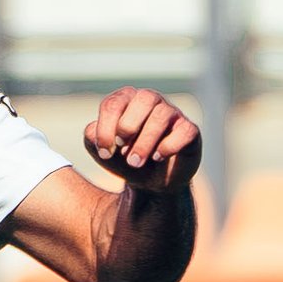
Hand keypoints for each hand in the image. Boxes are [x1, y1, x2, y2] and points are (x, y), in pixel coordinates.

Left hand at [84, 87, 200, 191]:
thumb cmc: (125, 159)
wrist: (150, 183)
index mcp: (128, 100)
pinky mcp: (189, 131)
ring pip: (162, 115)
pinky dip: (168, 146)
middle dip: (128, 127)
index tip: (105, 153)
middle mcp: (152, 101)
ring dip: (145, 142)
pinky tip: (158, 157)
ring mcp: (173, 114)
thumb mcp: (103, 151)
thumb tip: (93, 129)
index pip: (114, 103)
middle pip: (144, 98)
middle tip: (123, 152)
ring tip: (135, 162)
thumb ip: (92, 138)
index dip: (106, 129)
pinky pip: (184, 131)